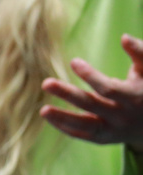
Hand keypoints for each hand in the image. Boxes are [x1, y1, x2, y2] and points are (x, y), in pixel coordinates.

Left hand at [41, 34, 142, 153]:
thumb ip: (140, 52)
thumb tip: (124, 37)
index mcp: (134, 98)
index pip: (109, 89)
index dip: (91, 76)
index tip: (74, 61)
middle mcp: (123, 116)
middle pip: (91, 105)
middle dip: (68, 94)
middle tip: (45, 83)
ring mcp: (114, 129)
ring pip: (85, 125)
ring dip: (63, 117)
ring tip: (42, 110)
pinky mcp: (105, 138)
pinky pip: (83, 135)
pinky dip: (66, 128)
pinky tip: (49, 116)